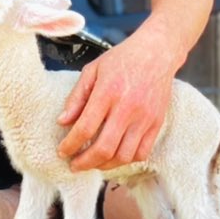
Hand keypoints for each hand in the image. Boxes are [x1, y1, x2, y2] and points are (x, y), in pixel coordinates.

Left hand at [57, 32, 174, 171]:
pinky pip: (142, 153)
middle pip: (104, 148)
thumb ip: (76, 97)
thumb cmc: (122, 59)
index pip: (85, 128)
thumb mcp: (92, 70)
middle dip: (85, 162)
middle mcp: (127, 108)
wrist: (157, 53)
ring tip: (93, 162)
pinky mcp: (157, 124)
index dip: (70, 145)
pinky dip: (126, 160)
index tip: (62, 151)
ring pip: (123, 156)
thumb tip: (63, 121)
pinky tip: (115, 156)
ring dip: (105, 165)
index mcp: (107, 92)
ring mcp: (144, 118)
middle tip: (74, 165)